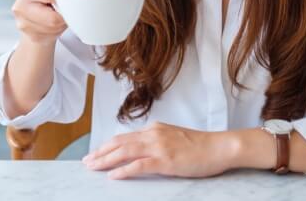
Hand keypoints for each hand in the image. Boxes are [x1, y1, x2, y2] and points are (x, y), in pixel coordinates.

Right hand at [11, 0, 67, 45]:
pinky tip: (54, 25)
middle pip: (52, 17)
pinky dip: (58, 30)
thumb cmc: (43, 0)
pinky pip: (52, 35)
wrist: (32, 19)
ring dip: (61, 22)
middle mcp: (20, 8)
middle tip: (63, 9)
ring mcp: (23, 24)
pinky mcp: (31, 37)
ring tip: (58, 16)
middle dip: (62, 14)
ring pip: (54, 27)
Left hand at [82, 122, 238, 179]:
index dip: (107, 145)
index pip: (124, 137)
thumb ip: (157, 142)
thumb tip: (142, 150)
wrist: (219, 147)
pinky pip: (139, 165)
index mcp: (154, 129)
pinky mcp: (165, 160)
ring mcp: (159, 146)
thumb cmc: (200, 146)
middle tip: (86, 161)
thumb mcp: (173, 138)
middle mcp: (153, 134)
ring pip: (124, 151)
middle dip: (100, 152)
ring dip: (106, 159)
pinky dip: (123, 170)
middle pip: (119, 142)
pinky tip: (113, 175)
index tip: (95, 153)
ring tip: (92, 167)